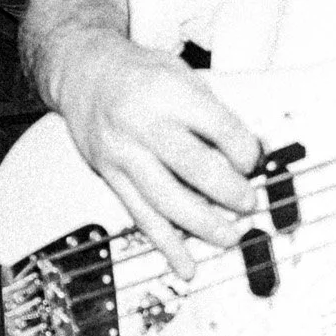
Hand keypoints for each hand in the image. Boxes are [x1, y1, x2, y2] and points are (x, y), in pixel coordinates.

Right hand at [55, 32, 261, 278]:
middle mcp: (142, 123)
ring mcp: (123, 153)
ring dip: (201, 224)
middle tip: (248, 202)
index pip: (216, 125)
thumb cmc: (138, 73)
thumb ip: (214, 111)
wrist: (82, 72)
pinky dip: (165, 244)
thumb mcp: (182, 73)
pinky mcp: (110, 176)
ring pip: (165, 199)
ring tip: (229, 237)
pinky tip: (184, 263)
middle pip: (191, 165)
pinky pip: (140, 215)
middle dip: (227, 190)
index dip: (242, 149)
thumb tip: (252, 151)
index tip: (253, 161)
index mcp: (167, 91)